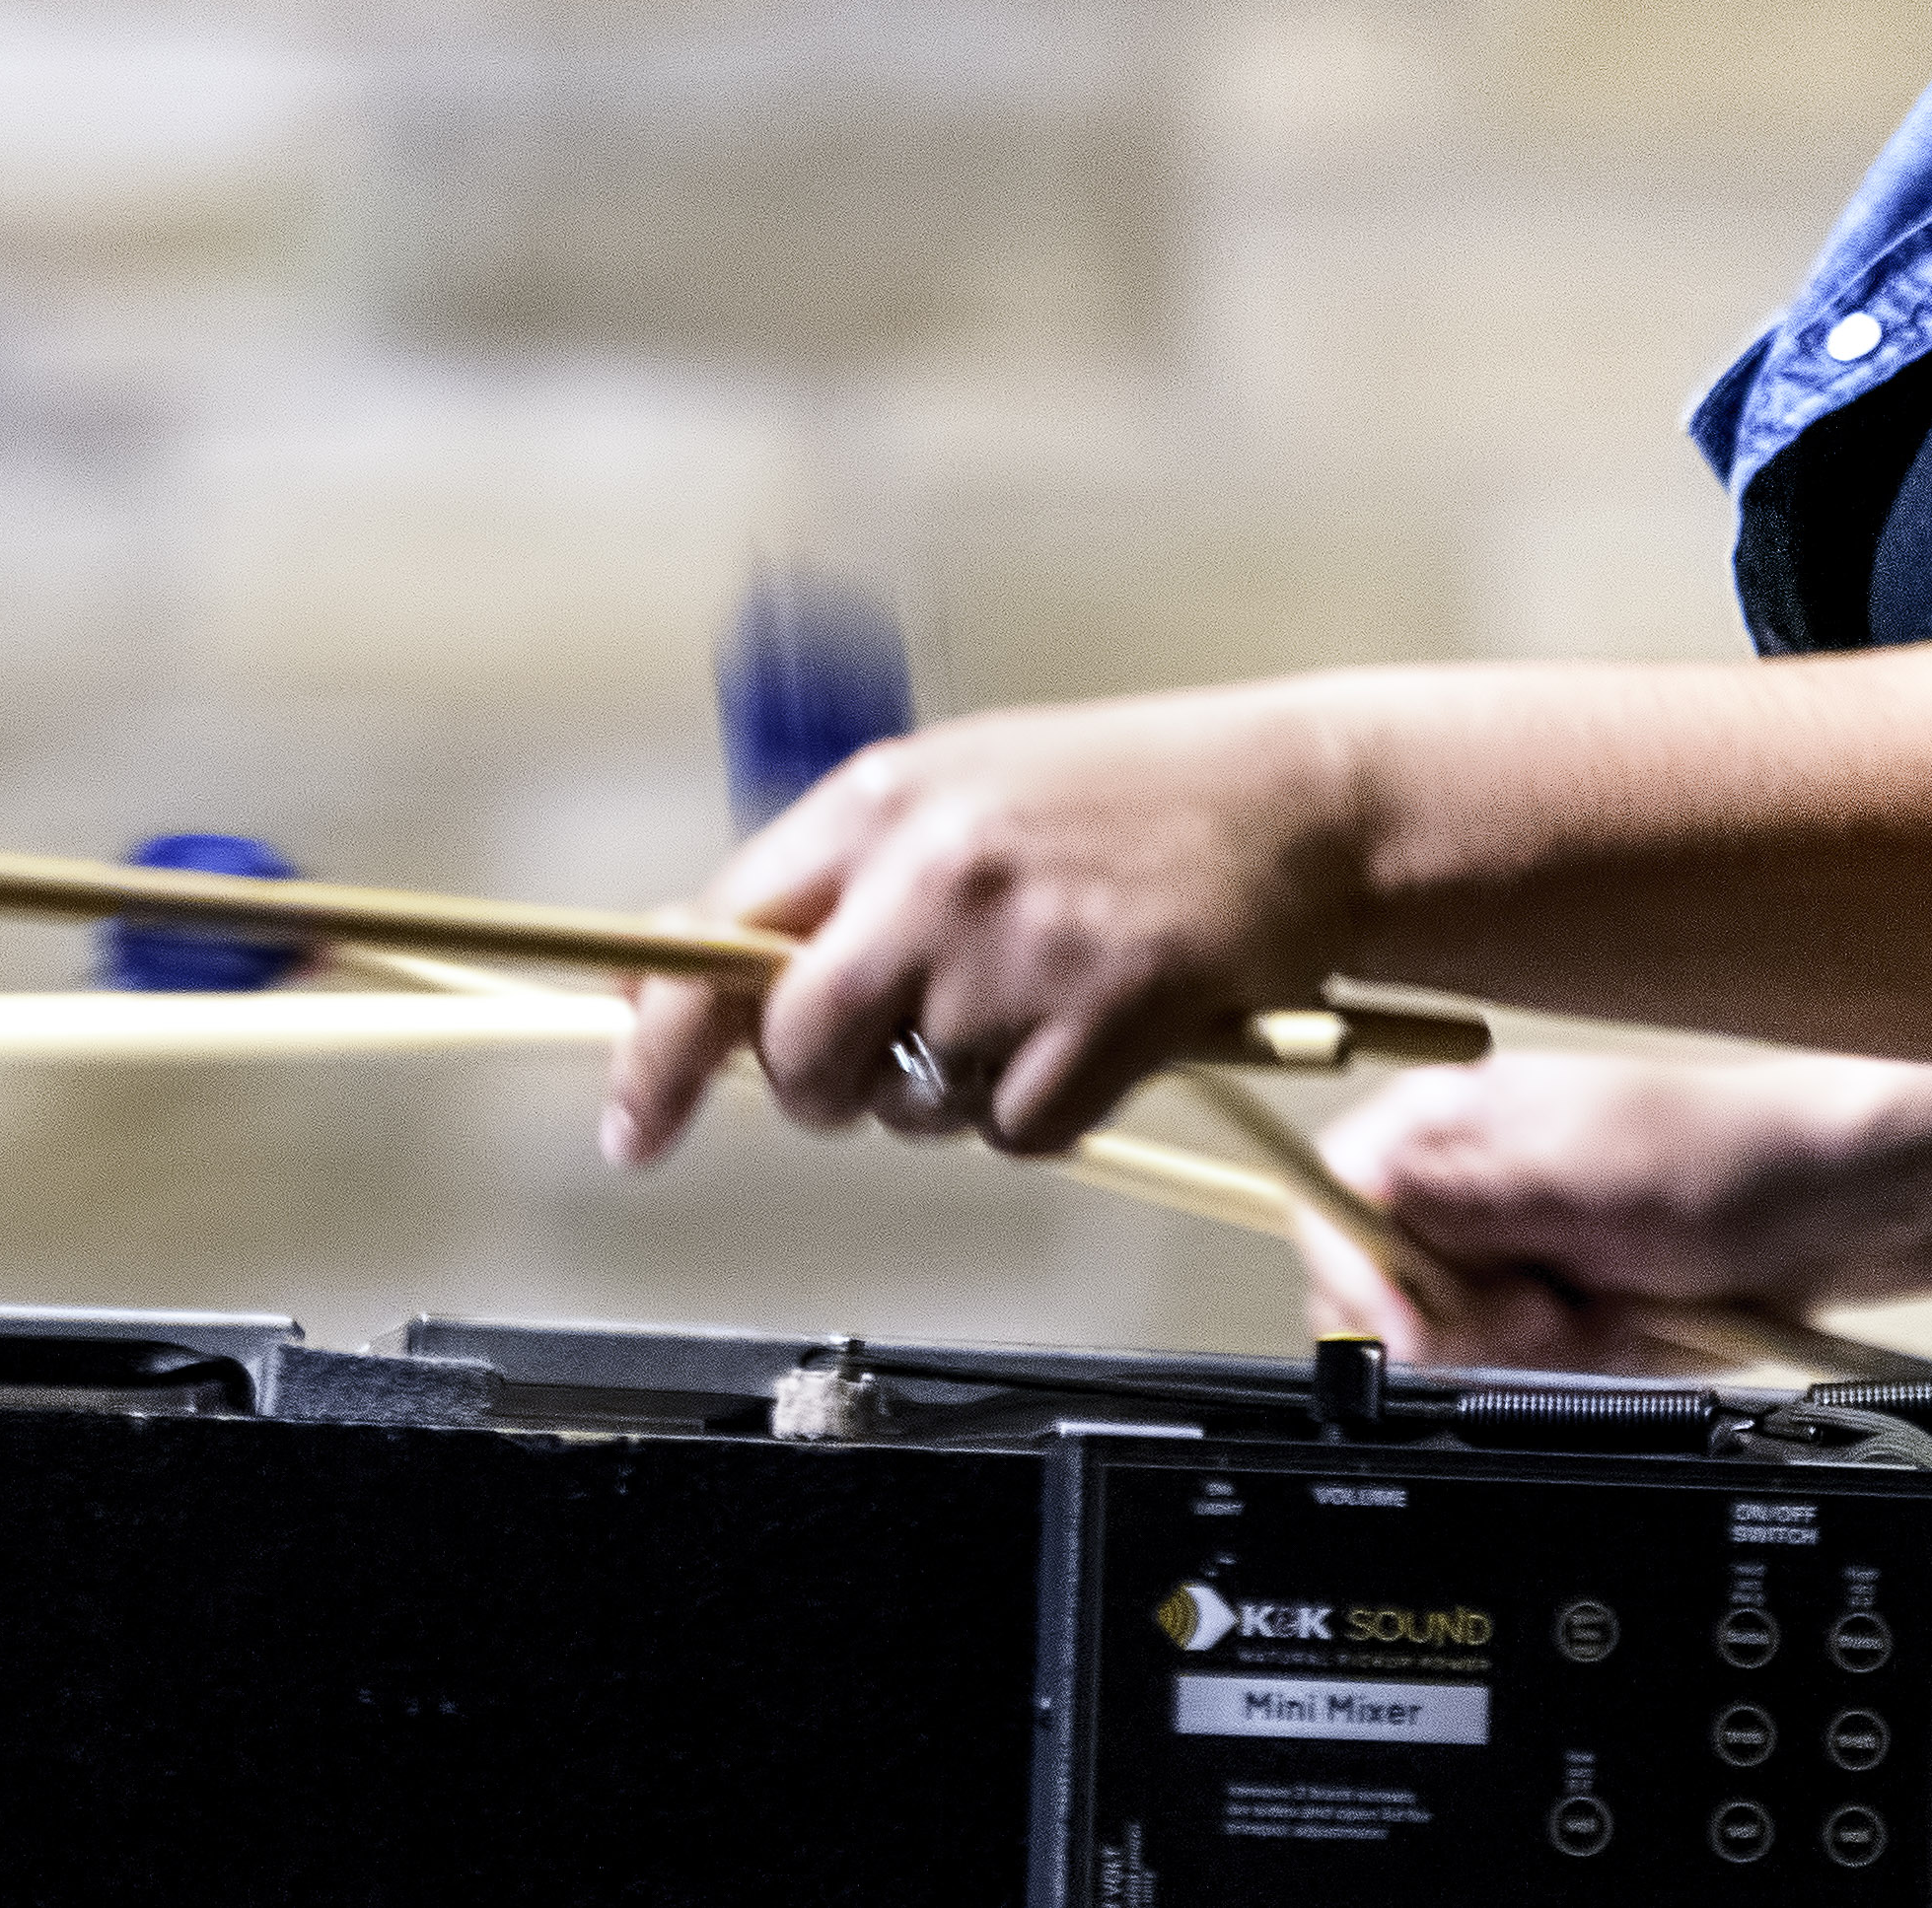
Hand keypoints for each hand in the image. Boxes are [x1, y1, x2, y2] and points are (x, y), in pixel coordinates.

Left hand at [602, 679, 1370, 1166]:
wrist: (1301, 801)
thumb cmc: (1123, 799)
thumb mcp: (955, 796)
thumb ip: (822, 884)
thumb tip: (666, 980)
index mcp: (881, 801)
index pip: (720, 939)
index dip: (659, 1049)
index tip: (630, 1125)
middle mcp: (937, 869)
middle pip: (801, 1051)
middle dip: (822, 1090)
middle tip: (882, 1068)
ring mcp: (1022, 946)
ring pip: (913, 1104)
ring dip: (955, 1092)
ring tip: (1033, 1004)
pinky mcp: (1108, 1015)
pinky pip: (1018, 1134)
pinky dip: (1045, 1112)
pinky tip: (1094, 1035)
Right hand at [1293, 1054, 1931, 1369]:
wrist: (1838, 1210)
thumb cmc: (1722, 1157)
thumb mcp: (1573, 1171)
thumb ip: (1451, 1196)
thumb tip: (1347, 1212)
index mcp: (1443, 1121)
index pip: (1330, 1208)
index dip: (1363, 1282)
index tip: (1425, 1327)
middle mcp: (1463, 1183)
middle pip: (1384, 1296)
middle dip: (1465, 1327)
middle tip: (1548, 1308)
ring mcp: (1510, 1247)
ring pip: (1453, 1347)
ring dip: (1530, 1351)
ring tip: (1602, 1307)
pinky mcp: (1554, 1305)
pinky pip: (1520, 1371)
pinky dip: (1573, 1367)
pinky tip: (1625, 1325)